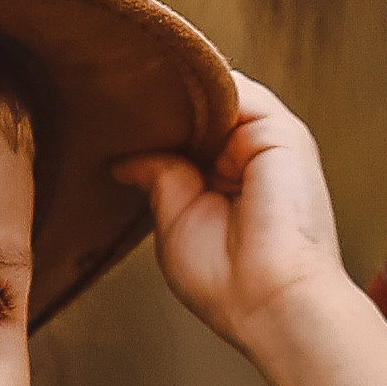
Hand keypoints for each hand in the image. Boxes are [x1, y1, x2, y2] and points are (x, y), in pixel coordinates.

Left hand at [117, 70, 386, 385]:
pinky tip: (167, 90)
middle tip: (107, 92)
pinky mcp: (281, 131)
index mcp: (227, 181)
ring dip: (179, 89)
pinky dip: (203, 84)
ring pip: (218, 92)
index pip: (187, 134)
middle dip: (162, 101)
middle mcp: (249, 157)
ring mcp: (267, 141)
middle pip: (201, 109)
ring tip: (130, 87)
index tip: (105, 116)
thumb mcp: (175, 222)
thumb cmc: (226, 282)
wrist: (272, 302)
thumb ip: (160, 179)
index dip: (152, 124)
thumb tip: (124, 159)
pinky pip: (237, 89)